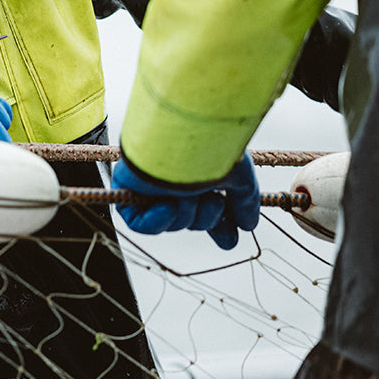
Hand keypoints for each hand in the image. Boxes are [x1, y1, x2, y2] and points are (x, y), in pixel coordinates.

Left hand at [112, 154, 259, 250]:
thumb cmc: (211, 149)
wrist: (183, 140)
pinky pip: (140, 224)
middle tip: (209, 199)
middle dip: (205, 217)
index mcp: (198, 173)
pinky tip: (167, 204)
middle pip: (191, 221)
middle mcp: (174, 179)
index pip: (207, 207)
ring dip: (184, 213)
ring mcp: (152, 185)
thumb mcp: (237, 175)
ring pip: (171, 223)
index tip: (230, 238)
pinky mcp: (128, 191)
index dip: (219, 226)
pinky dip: (157, 221)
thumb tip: (249, 224)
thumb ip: (243, 200)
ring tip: (186, 192)